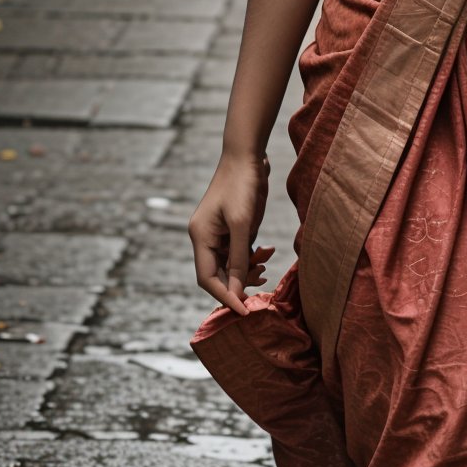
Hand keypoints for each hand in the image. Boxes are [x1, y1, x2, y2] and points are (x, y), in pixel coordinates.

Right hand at [189, 151, 273, 315]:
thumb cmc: (242, 185)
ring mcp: (218, 234)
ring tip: (265, 268)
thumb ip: (239, 259)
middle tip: (261, 285)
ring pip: (230, 266)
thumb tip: (237, 293)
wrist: (247, 156)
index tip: (244, 311)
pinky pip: (238, 253)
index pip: (207, 278)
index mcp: (200, 237)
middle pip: (218, 275)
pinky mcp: (232, 229)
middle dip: (238, 284)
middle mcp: (205, 238)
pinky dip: (251, 258)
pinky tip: (265, 254)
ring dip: (247, 271)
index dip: (225, 297)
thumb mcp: (242, 224)